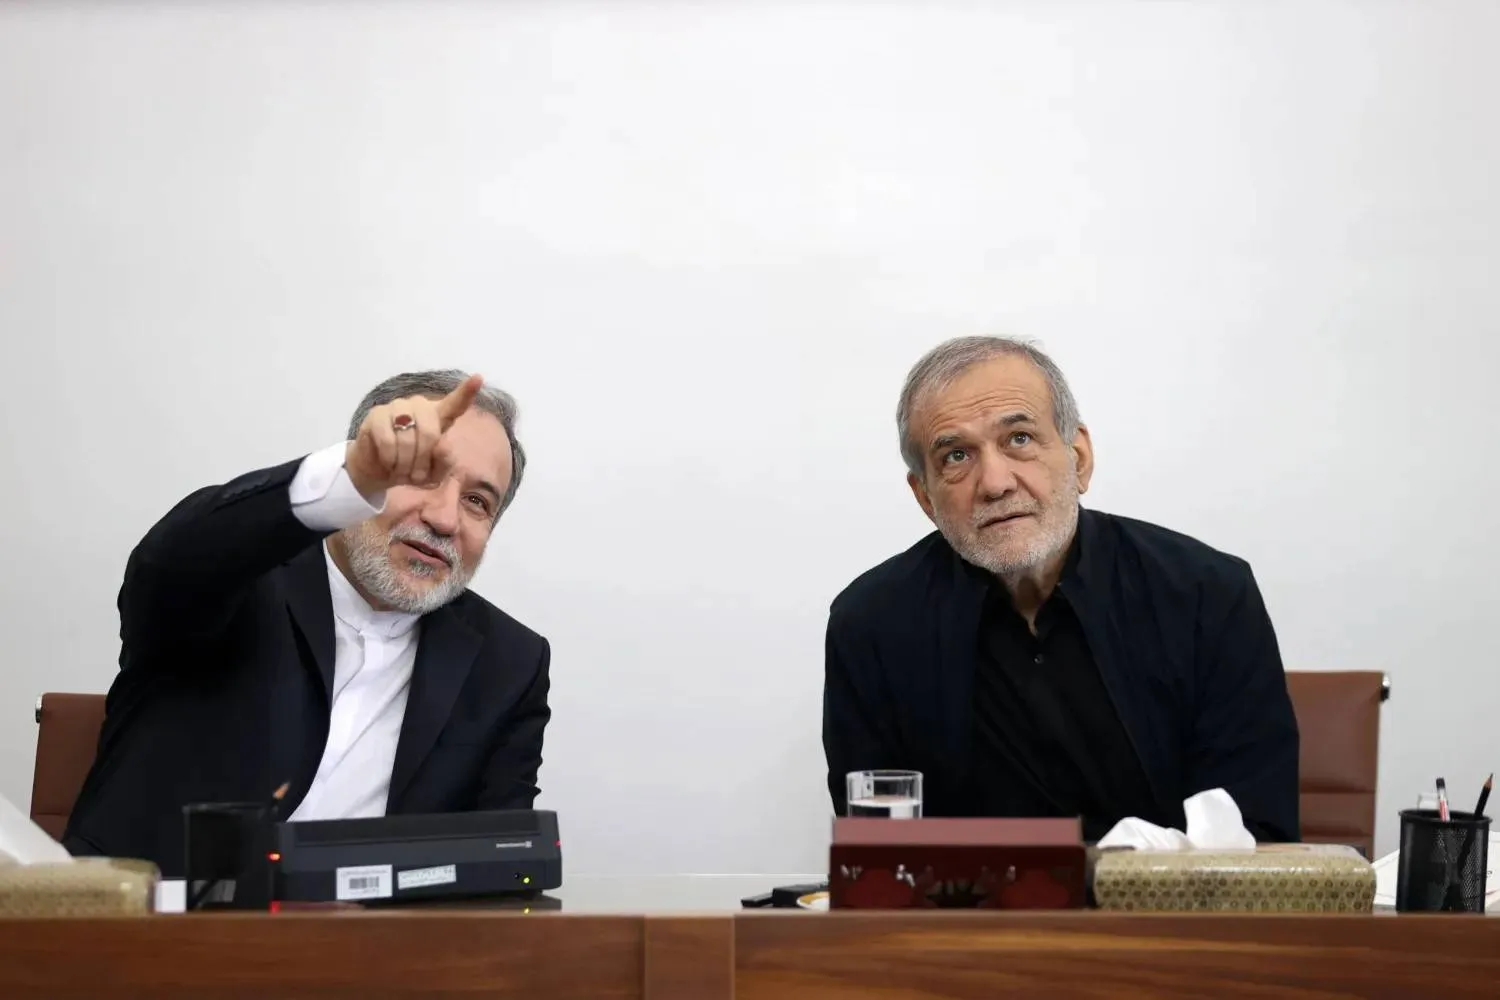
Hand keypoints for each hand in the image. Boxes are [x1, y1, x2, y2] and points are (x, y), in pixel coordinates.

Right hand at [345, 374, 482, 500]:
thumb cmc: (412, 468)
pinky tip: (389, 464)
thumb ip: (443, 461)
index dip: (467, 391)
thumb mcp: (433, 472)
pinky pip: (387, 439)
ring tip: (402, 472)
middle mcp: (419, 406)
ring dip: (405, 462)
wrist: (380, 471)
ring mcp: (397, 407)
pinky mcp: (376, 414)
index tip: (478, 379)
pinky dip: (390, 459)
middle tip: (417, 476)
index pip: (455, 403)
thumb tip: (443, 446)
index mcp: (439, 417)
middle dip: (423, 459)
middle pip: (430, 430)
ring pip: (407, 436)